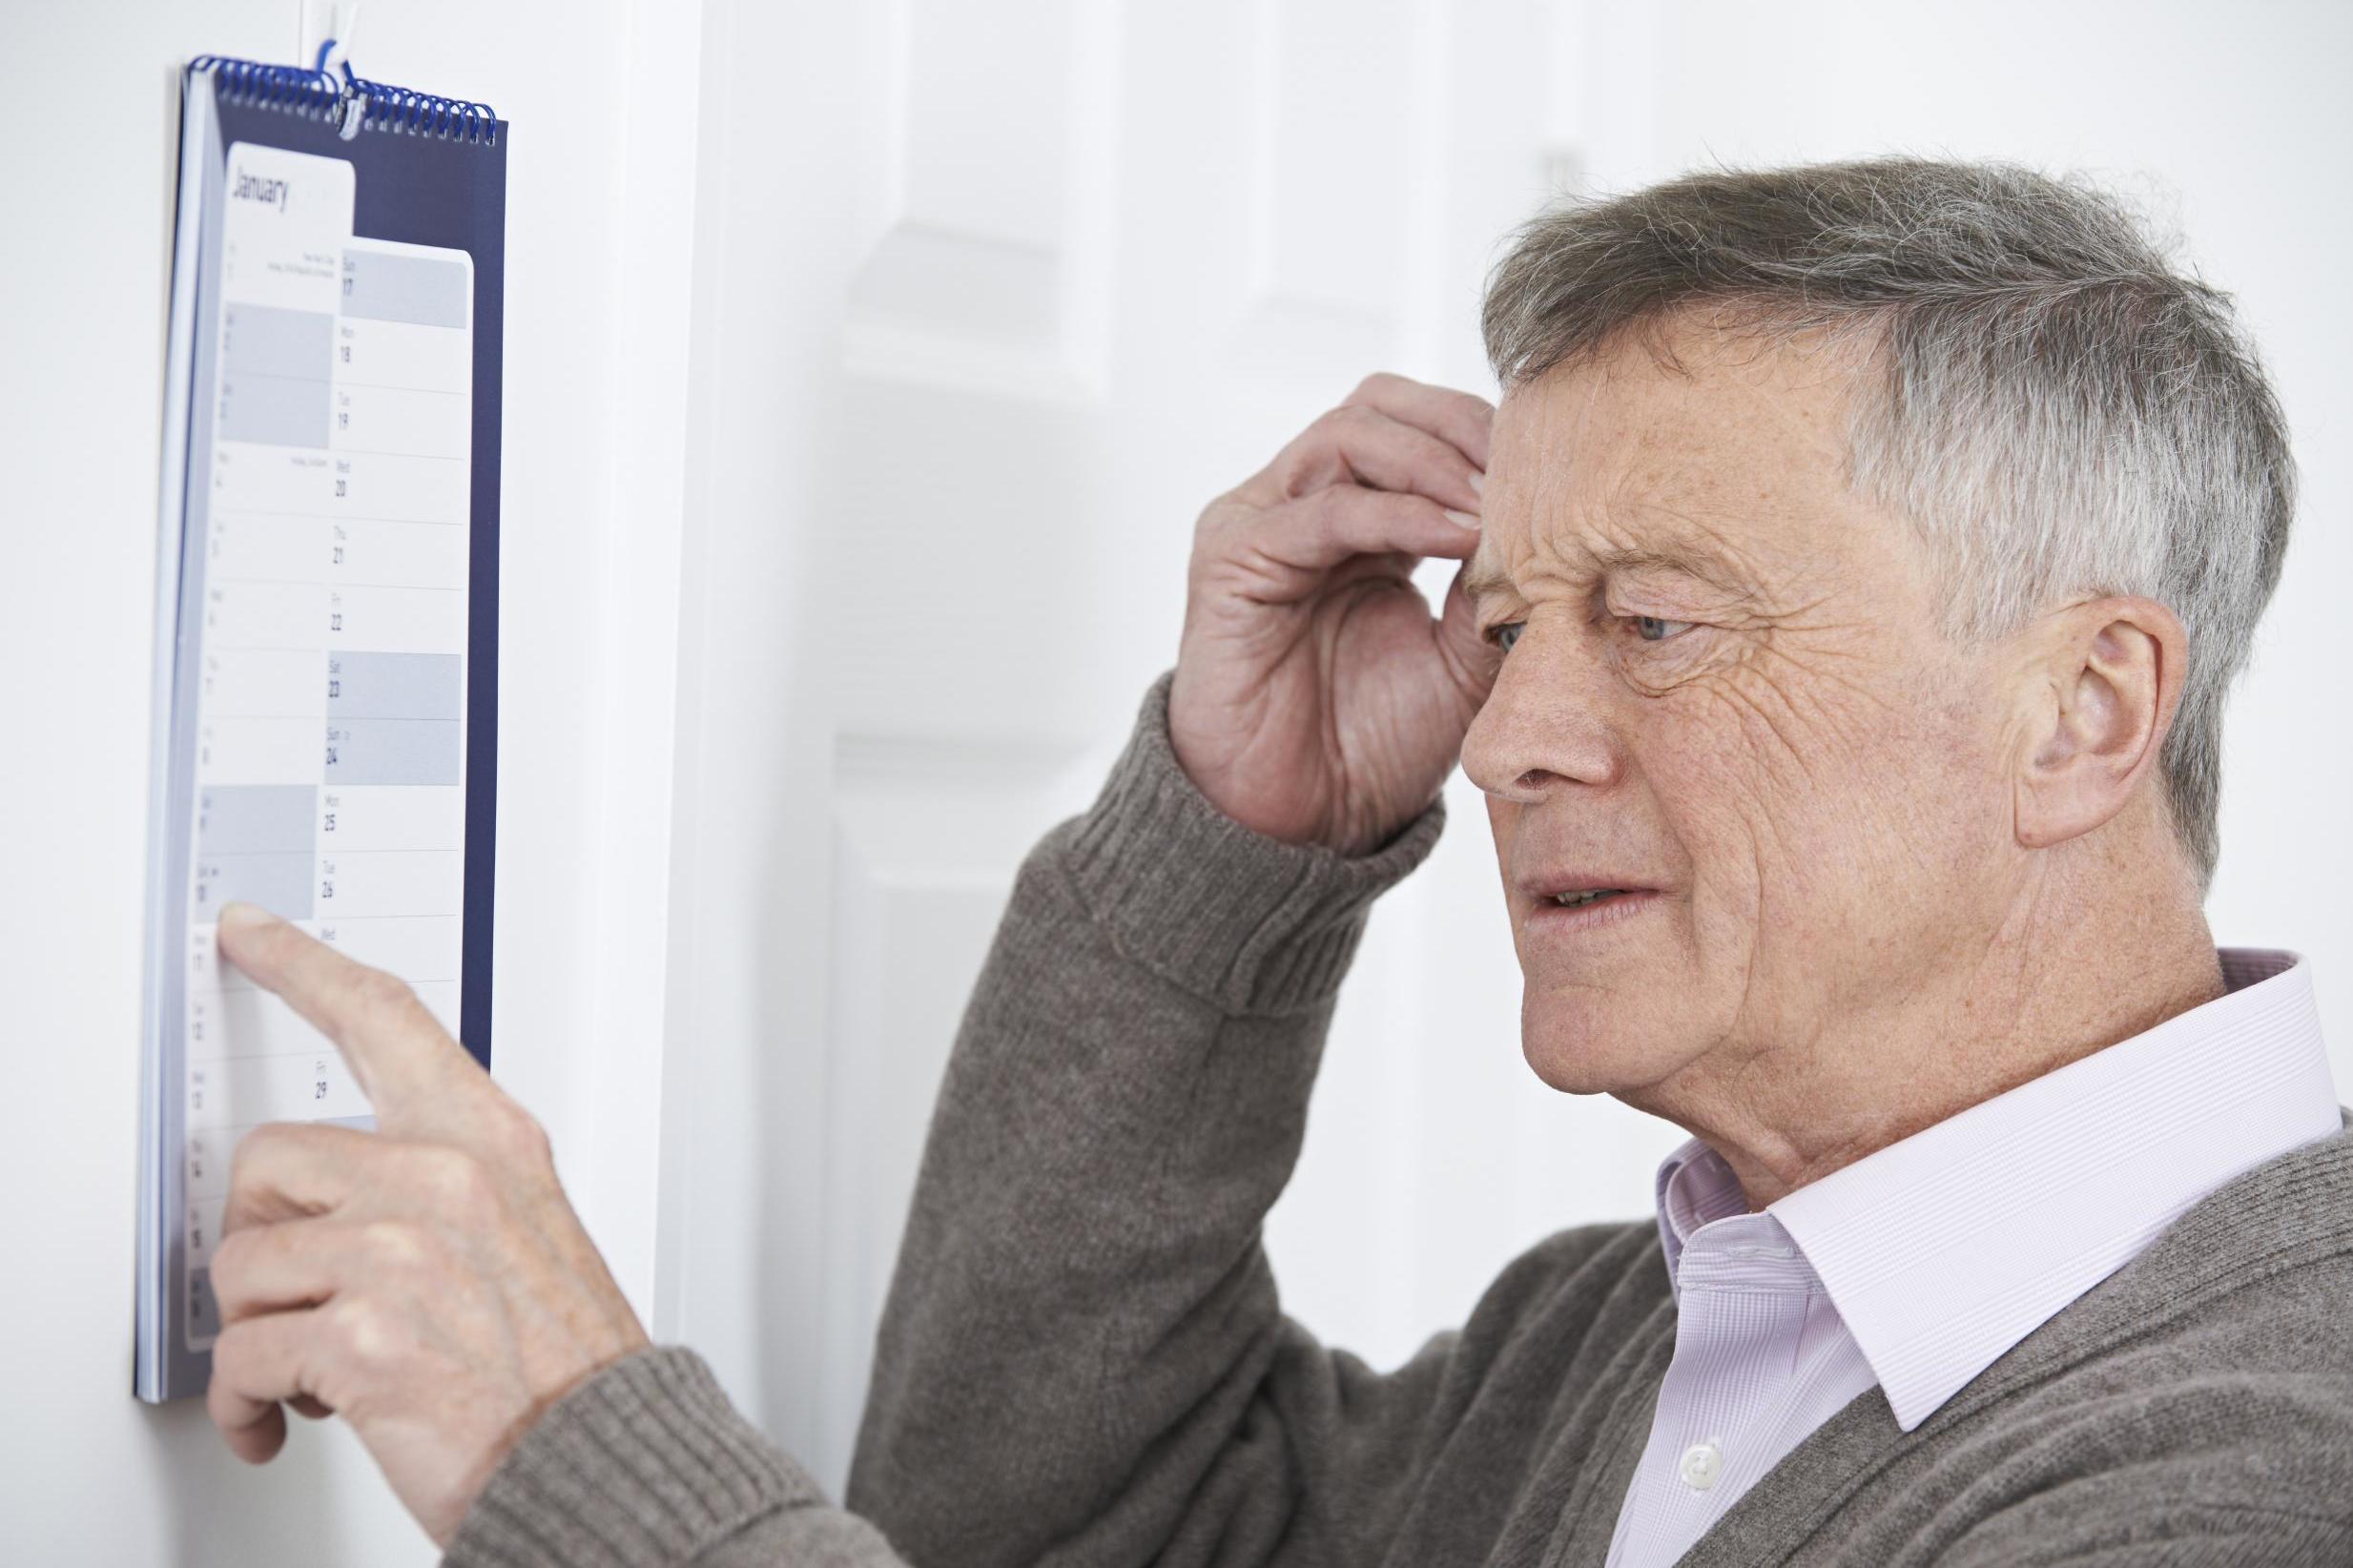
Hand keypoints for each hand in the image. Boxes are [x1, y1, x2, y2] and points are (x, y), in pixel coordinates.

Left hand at [204, 902, 648, 1545]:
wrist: (599, 1459)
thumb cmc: (563, 1364)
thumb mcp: (526, 1231)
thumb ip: (438, 1184)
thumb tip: (332, 1194)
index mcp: (490, 1140)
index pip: (383, 1019)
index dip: (303, 968)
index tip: (253, 935)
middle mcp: (444, 1177)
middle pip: (268, 1159)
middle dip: (266, 1239)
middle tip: (306, 1293)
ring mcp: (400, 1250)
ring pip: (241, 1263)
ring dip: (261, 1332)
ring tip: (319, 1368)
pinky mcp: (360, 1332)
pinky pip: (239, 1354)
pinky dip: (249, 1402)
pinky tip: (290, 1416)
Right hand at [1169, 372, 1499, 856]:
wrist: (1301, 821)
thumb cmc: (1372, 745)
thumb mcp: (1463, 658)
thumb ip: (1492, 586)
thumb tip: (1547, 524)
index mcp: (1357, 518)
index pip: (1419, 426)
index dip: (1485, 434)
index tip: (1556, 470)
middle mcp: (1302, 504)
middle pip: (1379, 405)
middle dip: (1460, 427)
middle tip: (1524, 473)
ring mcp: (1261, 521)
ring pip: (1349, 434)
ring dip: (1434, 462)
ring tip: (1493, 507)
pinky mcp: (1231, 555)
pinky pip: (1323, 509)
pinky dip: (1396, 511)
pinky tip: (1454, 534)